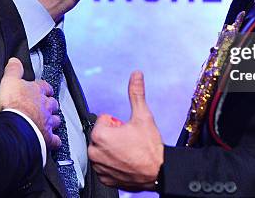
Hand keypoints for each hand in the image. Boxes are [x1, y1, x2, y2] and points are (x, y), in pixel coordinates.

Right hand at [0, 57, 61, 149]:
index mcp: (37, 92)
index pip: (45, 87)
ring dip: (53, 121)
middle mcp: (45, 106)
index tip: (44, 90)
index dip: (45, 88)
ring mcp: (48, 122)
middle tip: (47, 107)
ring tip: (50, 123)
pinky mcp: (47, 138)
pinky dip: (54, 140)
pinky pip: (55, 140)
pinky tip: (53, 141)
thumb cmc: (13, 104)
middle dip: (51, 105)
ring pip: (56, 120)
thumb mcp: (9, 81)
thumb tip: (14, 60)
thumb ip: (13, 70)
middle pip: (53, 104)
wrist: (16, 126)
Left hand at [88, 71, 163, 191]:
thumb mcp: (143, 116)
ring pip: (103, 151)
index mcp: (100, 135)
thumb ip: (136, 93)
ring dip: (112, 150)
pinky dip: (113, 164)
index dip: (118, 123)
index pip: (104, 120)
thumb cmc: (150, 148)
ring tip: (129, 152)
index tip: (128, 130)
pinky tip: (126, 163)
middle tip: (129, 141)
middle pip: (102, 135)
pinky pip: (105, 166)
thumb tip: (136, 75)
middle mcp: (95, 152)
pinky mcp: (104, 179)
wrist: (159, 172)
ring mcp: (99, 167)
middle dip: (114, 136)